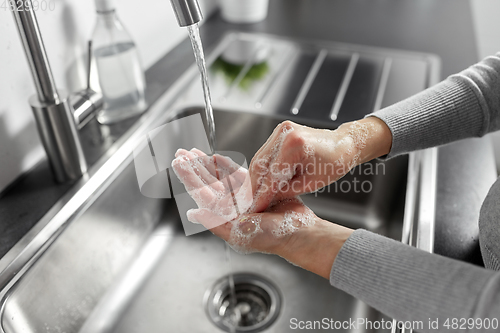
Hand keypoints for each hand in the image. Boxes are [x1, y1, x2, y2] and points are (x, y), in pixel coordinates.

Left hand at [172, 148, 353, 278]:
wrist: (298, 231)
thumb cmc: (271, 237)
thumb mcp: (240, 233)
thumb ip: (215, 223)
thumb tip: (192, 212)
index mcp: (223, 217)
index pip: (201, 193)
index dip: (188, 177)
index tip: (179, 162)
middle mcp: (229, 207)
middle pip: (206, 182)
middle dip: (193, 167)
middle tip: (181, 152)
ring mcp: (241, 197)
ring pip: (219, 176)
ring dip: (206, 164)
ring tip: (194, 151)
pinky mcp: (256, 188)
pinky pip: (237, 174)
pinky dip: (226, 165)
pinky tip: (216, 157)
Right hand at [248, 117, 391, 211]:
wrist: (343, 143)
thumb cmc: (334, 163)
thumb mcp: (310, 183)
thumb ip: (285, 191)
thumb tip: (266, 199)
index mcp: (295, 145)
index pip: (271, 175)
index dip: (262, 195)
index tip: (256, 208)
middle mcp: (285, 134)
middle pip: (260, 165)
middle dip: (254, 187)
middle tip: (252, 204)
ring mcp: (281, 130)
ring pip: (260, 158)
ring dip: (256, 178)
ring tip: (255, 196)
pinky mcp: (280, 131)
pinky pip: (266, 153)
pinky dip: (262, 168)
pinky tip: (261, 182)